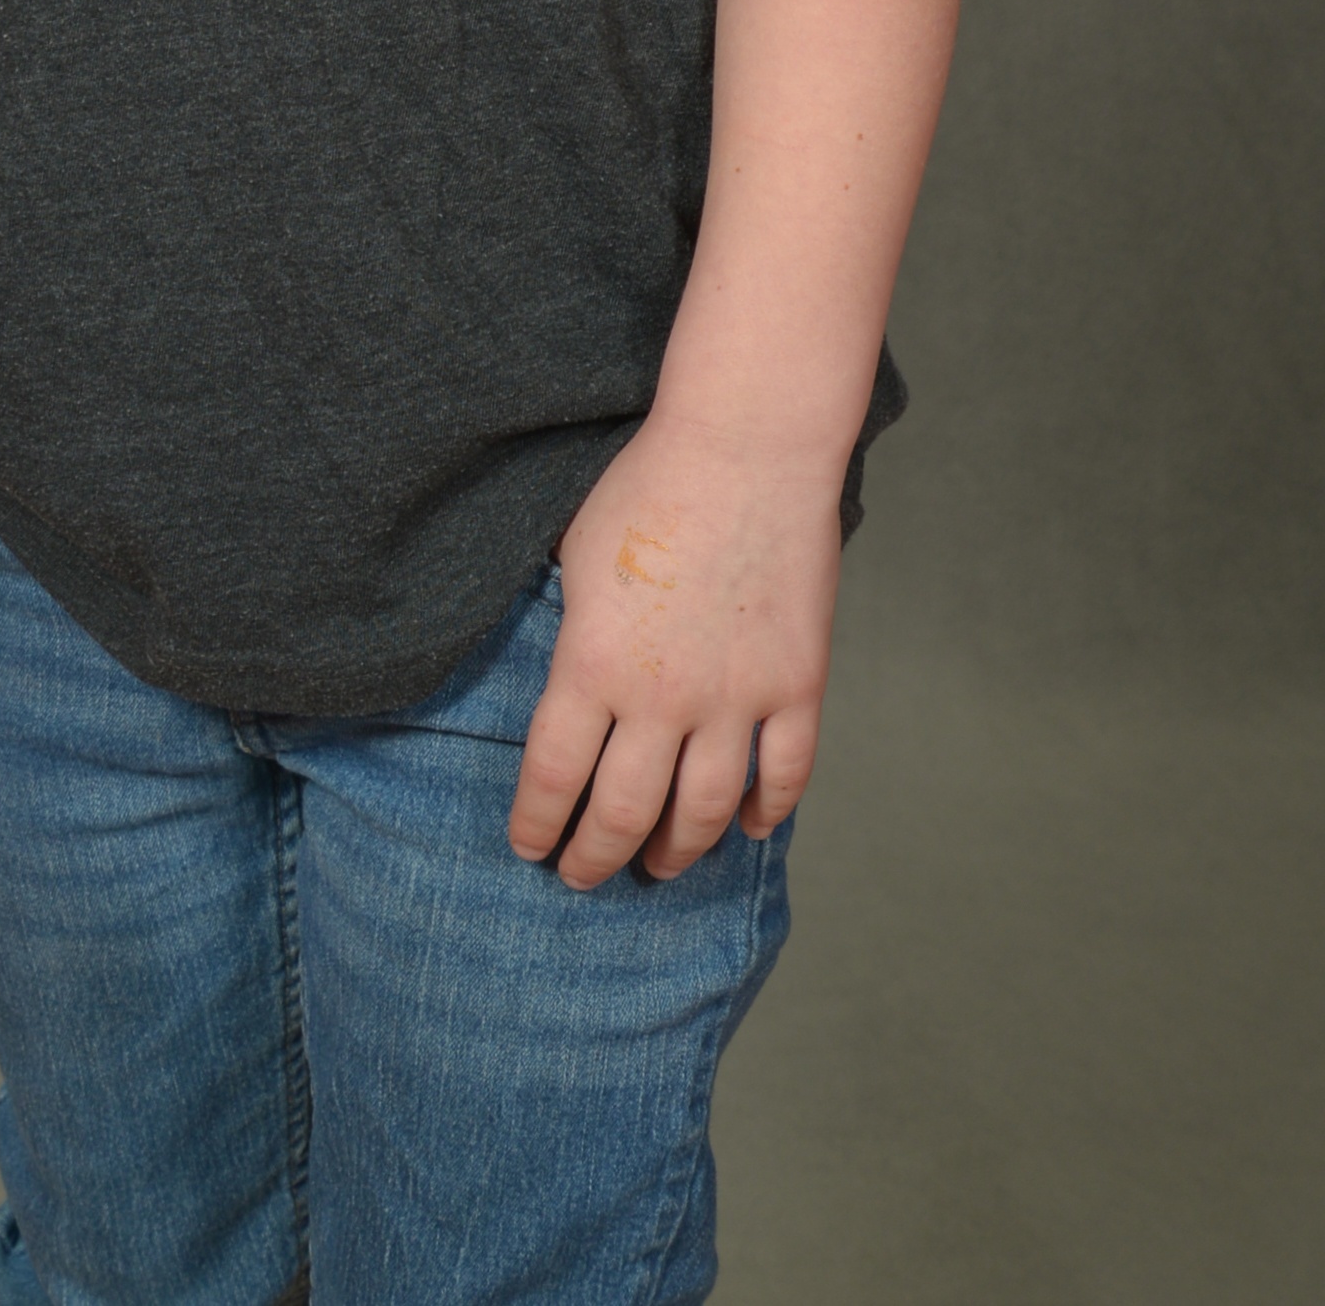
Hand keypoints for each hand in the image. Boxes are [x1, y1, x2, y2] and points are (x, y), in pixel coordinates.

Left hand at [509, 419, 841, 887]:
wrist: (745, 447)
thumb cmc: (647, 486)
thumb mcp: (575, 558)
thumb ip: (571, 634)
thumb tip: (563, 684)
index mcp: (592, 664)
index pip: (553, 777)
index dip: (537, 825)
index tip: (528, 849)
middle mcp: (662, 698)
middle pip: (623, 814)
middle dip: (596, 857)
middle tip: (582, 878)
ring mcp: (736, 697)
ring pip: (705, 811)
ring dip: (678, 851)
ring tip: (660, 866)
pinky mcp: (796, 684)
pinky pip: (785, 773)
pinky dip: (768, 810)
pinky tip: (752, 827)